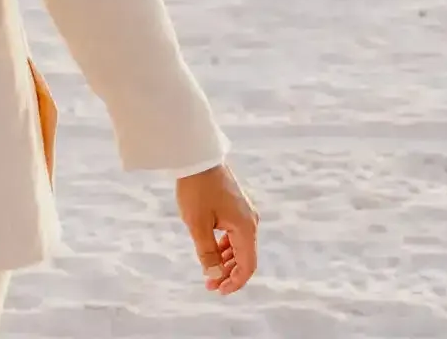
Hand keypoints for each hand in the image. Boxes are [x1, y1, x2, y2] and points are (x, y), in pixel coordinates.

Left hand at [176, 163, 258, 293]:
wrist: (197, 157)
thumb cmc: (196, 189)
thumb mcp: (197, 223)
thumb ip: (207, 251)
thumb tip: (214, 273)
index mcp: (245, 228)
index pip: (247, 265)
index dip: (235, 281)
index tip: (219, 291)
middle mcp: (250, 222)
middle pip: (245, 257)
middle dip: (228, 273)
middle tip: (209, 284)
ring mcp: (244, 213)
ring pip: (240, 245)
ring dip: (226, 260)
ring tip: (208, 271)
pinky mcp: (236, 206)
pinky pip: (234, 233)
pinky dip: (225, 246)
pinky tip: (211, 250)